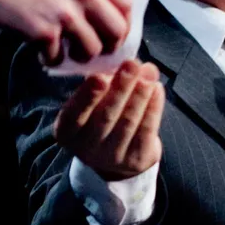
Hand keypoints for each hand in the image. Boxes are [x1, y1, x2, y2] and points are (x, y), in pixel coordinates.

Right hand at [0, 0, 132, 63]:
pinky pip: (58, 58)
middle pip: (116, 32)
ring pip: (91, 50)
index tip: (117, 35)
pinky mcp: (45, 31)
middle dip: (109, 47)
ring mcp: (66, 12)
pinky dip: (50, 59)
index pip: (126, 6)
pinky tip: (40, 50)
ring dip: (79, 56)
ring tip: (64, 50)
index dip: (125, 26)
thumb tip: (107, 16)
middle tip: (97, 51)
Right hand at [54, 59, 164, 180]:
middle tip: (132, 64)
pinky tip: (157, 89)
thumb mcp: (93, 102)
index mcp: (67, 131)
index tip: (100, 77)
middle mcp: (86, 148)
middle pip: (106, 116)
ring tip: (149, 73)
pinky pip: (146, 131)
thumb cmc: (101, 115)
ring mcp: (111, 158)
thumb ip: (102, 83)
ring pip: (128, 123)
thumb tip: (123, 62)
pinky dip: (154, 108)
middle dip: (121, 88)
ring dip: (141, 95)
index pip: (75, 113)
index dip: (88, 96)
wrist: (118, 153)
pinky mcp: (136, 161)